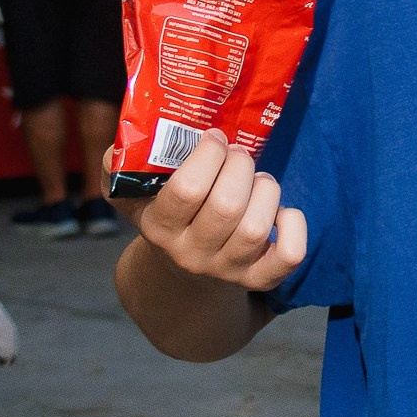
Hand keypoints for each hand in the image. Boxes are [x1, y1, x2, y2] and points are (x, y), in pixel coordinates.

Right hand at [112, 130, 305, 291]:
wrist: (185, 271)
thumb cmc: (167, 215)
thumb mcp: (134, 194)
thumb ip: (123, 165)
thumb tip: (133, 137)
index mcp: (159, 228)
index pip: (187, 189)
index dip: (209, 155)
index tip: (215, 137)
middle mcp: (192, 254)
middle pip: (227, 206)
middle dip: (240, 166)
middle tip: (239, 154)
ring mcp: (227, 269)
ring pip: (257, 228)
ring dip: (266, 190)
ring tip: (258, 179)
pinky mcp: (260, 278)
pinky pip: (290, 255)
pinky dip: (294, 224)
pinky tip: (281, 211)